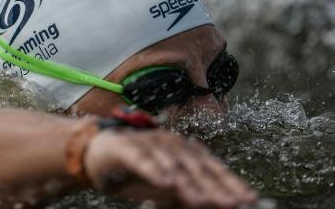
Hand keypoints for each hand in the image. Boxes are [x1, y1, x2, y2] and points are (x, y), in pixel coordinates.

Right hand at [85, 130, 256, 208]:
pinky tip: (166, 181)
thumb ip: (183, 194)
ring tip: (204, 200)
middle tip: (231, 204)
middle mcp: (170, 143)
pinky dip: (154, 170)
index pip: (211, 167)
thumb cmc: (136, 172)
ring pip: (172, 165)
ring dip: (189, 183)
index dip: (230, 183)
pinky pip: (143, 161)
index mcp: (183, 151)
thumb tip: (208, 204)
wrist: (99, 152)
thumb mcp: (163, 186)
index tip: (248, 199)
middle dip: (215, 187)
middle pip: (196, 167)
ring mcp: (149, 144)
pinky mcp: (127, 148)